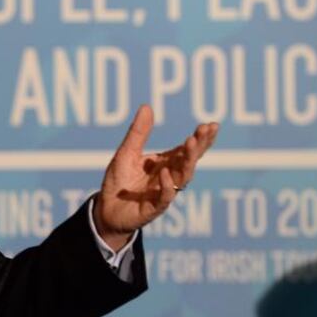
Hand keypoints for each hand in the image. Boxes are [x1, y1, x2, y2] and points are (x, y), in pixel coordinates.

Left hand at [95, 104, 218, 249]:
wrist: (106, 210)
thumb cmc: (119, 181)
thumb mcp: (126, 152)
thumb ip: (138, 133)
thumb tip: (147, 106)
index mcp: (166, 163)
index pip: (188, 149)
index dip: (201, 138)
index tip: (210, 125)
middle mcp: (169, 177)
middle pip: (189, 161)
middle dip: (199, 146)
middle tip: (206, 130)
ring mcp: (164, 192)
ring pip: (182, 177)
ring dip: (188, 161)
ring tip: (190, 143)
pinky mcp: (154, 208)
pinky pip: (165, 198)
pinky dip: (167, 186)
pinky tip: (165, 173)